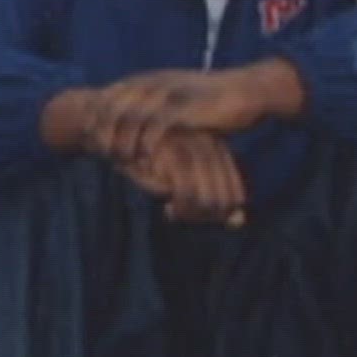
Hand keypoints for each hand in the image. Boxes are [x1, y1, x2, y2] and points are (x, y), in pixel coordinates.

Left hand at [84, 65, 290, 162]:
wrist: (247, 92)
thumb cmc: (212, 101)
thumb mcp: (180, 100)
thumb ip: (158, 107)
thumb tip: (138, 124)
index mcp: (152, 79)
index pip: (112, 94)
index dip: (97, 114)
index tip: (88, 135)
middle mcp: (155, 83)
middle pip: (114, 105)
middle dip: (102, 128)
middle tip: (96, 151)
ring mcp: (169, 95)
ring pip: (130, 117)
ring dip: (120, 139)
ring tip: (116, 160)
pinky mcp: (184, 109)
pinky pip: (155, 128)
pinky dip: (144, 144)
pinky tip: (141, 160)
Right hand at [118, 131, 247, 224]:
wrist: (117, 134)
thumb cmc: (152, 162)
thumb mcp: (184, 182)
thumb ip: (212, 199)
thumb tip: (238, 223)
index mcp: (217, 148)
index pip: (236, 195)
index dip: (222, 214)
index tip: (202, 217)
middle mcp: (210, 147)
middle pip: (223, 201)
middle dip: (206, 218)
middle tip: (186, 217)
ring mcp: (191, 148)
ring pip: (207, 200)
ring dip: (193, 216)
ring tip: (176, 214)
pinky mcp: (173, 153)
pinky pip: (186, 193)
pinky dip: (180, 208)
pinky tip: (168, 210)